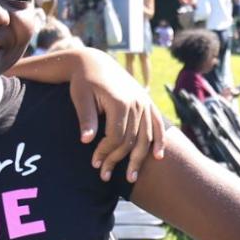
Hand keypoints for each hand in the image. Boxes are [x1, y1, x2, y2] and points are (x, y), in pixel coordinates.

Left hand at [67, 45, 166, 182]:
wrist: (95, 62)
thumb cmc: (83, 81)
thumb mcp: (80, 98)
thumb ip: (86, 118)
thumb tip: (85, 140)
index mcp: (120, 102)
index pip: (116, 137)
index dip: (105, 153)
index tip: (94, 164)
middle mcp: (136, 103)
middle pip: (131, 140)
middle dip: (118, 160)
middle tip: (105, 177)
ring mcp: (145, 102)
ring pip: (145, 136)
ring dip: (139, 158)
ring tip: (131, 177)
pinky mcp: (147, 102)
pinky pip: (157, 124)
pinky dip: (159, 140)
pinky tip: (158, 156)